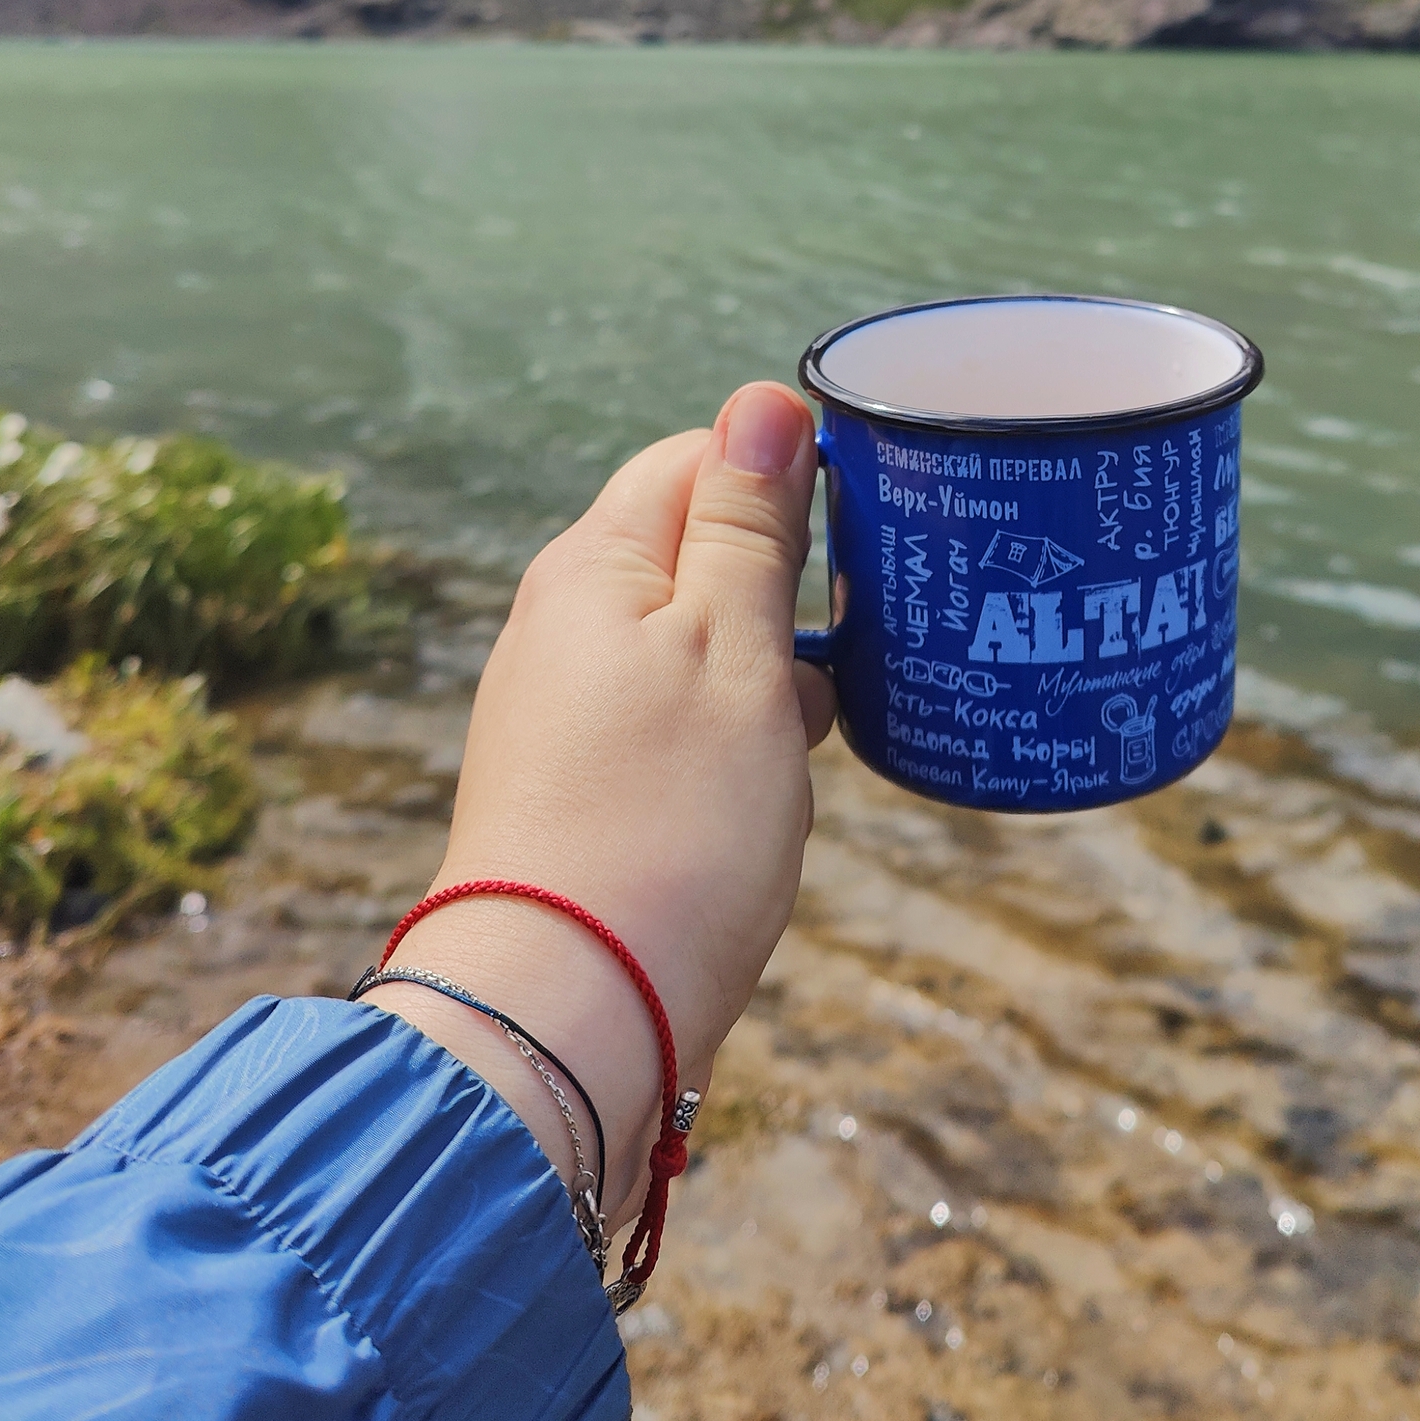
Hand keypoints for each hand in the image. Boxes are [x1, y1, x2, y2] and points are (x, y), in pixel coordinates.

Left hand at [369, 383, 831, 1229]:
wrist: (571, 1017)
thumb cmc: (667, 823)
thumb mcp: (733, 645)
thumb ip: (748, 523)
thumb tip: (764, 403)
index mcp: (593, 566)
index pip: (695, 459)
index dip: (784, 482)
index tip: (856, 538)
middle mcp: (563, 629)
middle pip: (696, 557)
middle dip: (785, 593)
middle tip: (847, 647)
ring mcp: (568, 717)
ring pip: (698, 653)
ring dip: (769, 681)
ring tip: (809, 738)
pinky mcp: (585, 797)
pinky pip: (680, 733)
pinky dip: (737, 748)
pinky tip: (770, 799)